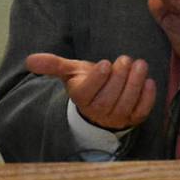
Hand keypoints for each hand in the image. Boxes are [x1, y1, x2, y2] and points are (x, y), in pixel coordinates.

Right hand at [26, 53, 155, 130]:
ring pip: (126, 104)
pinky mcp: (134, 119)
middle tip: (125, 60)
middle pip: (109, 99)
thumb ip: (53, 65)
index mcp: (81, 99)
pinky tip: (149, 82)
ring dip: (135, 84)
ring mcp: (117, 118)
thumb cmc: (87, 82)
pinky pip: (142, 112)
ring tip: (140, 65)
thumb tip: (29, 60)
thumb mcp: (71, 71)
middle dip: (120, 78)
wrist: (101, 101)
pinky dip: (147, 98)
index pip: (87, 93)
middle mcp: (98, 112)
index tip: (106, 63)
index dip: (98, 78)